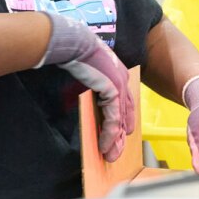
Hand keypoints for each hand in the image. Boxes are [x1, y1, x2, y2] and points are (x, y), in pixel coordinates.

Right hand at [37, 13, 134, 161]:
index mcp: (118, 74)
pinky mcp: (114, 92)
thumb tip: (73, 102)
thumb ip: (86, 90)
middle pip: (125, 114)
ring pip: (120, 120)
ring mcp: (120, 86)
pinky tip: (105, 144)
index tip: (120, 135)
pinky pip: (114, 119)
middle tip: (116, 151)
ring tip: (110, 154)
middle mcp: (123, 81)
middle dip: (121, 135)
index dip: (123, 119)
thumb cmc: (76, 55)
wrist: (76, 44)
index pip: (123, 102)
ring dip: (115, 140)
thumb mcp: (85, 75)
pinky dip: (110, 134)